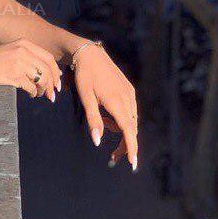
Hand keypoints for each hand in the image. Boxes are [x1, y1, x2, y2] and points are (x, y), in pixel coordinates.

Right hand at [0, 39, 61, 101]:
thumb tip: (49, 72)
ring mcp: (18, 63)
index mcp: (24, 43)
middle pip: (47, 69)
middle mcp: (23, 51)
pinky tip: (31, 94)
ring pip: (41, 79)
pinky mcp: (13, 75)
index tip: (58, 81)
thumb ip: (29, 57)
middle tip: (53, 94)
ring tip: (41, 95)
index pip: (48, 57)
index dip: (56, 71)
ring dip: (44, 90)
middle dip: (53, 83)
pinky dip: (34, 93)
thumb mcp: (12, 50)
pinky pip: (31, 87)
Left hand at [72, 43, 138, 170]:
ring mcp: (130, 94)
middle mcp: (127, 98)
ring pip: (131, 120)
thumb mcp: (85, 98)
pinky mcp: (129, 90)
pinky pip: (129, 111)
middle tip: (112, 158)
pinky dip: (121, 119)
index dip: (131, 148)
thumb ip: (93, 120)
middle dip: (125, 145)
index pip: (128, 131)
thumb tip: (97, 141)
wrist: (90, 54)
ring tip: (103, 123)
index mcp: (117, 102)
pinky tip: (108, 115)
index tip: (132, 164)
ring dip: (121, 131)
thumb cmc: (84, 75)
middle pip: (131, 129)